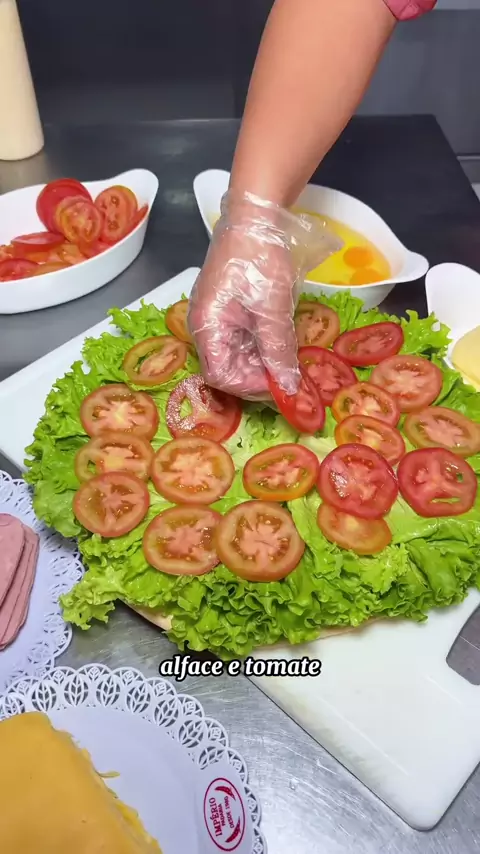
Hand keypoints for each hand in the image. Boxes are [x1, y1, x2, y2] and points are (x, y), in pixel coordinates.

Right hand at [188, 190, 339, 399]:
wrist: (257, 213)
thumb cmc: (259, 258)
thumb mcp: (272, 308)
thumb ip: (278, 350)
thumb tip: (288, 386)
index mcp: (206, 326)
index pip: (220, 375)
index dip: (249, 386)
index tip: (280, 385)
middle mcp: (207, 325)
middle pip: (228, 367)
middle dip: (259, 375)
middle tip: (290, 375)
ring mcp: (219, 315)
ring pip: (239, 354)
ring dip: (264, 362)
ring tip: (290, 360)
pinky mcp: (232, 307)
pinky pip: (245, 337)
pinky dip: (264, 345)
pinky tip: (284, 342)